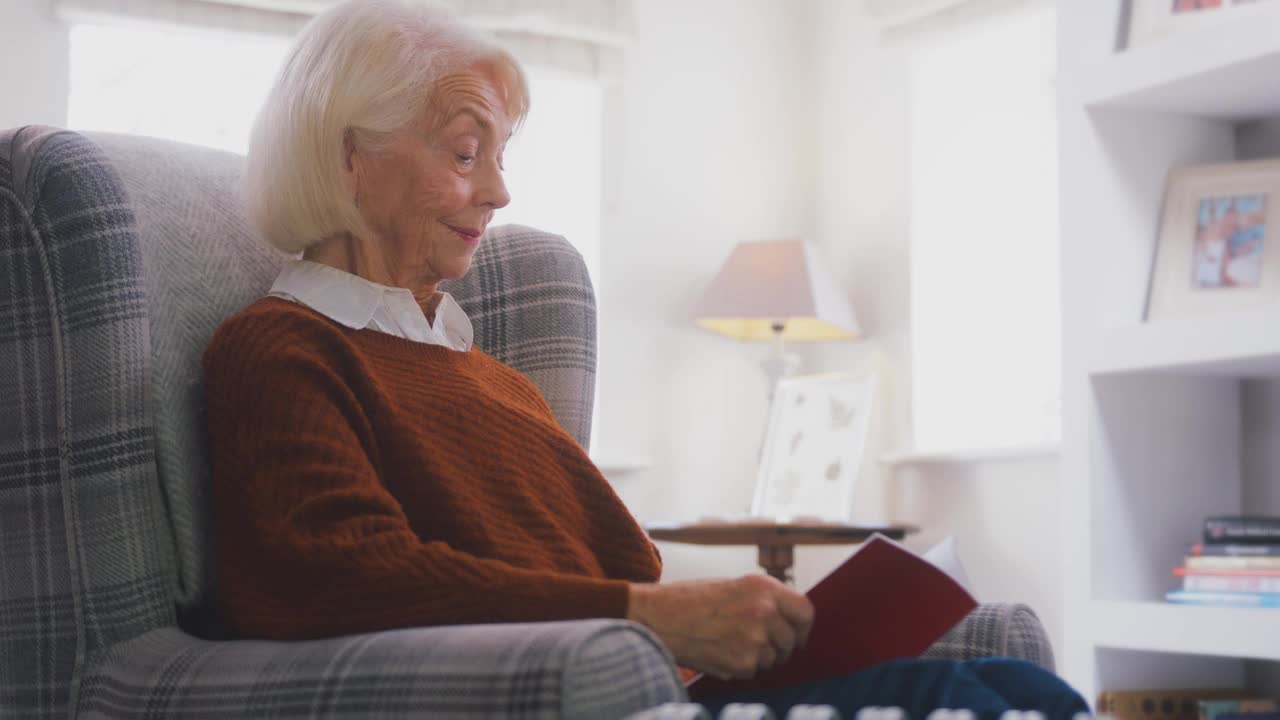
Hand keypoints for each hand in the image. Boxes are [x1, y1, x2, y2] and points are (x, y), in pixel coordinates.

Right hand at [626, 575, 814, 679]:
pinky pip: (754, 671)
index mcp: (764, 587)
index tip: (796, 634)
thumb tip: (789, 621)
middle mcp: (764, 611)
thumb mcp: (734, 586)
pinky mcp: (742, 663)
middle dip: (779, 646)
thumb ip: (764, 600)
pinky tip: (720, 651)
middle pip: (792, 640)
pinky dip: (741, 666)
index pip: (805, 611)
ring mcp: (755, 639)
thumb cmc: (690, 599)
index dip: (802, 626)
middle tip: (757, 643)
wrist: (658, 617)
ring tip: (730, 643)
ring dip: (758, 657)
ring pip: (774, 658)